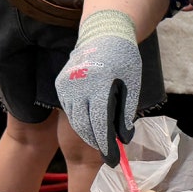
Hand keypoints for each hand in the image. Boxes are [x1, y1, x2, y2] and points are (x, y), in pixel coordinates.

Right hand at [55, 10, 141, 166]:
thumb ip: (126, 112)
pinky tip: (91, 125)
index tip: (113, 159)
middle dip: (97, 143)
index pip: (100, 123)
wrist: (103, 31)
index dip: (106, 144)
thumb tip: (123, 139)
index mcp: (100, 83)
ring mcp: (66, 84)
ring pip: (75, 120)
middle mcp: (78, 84)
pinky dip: (80, 121)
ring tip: (102, 141)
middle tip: (109, 155)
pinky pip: (70, 110)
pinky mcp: (60, 84)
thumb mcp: (132, 83)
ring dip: (88, 133)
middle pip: (85, 126)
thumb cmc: (123, 58)